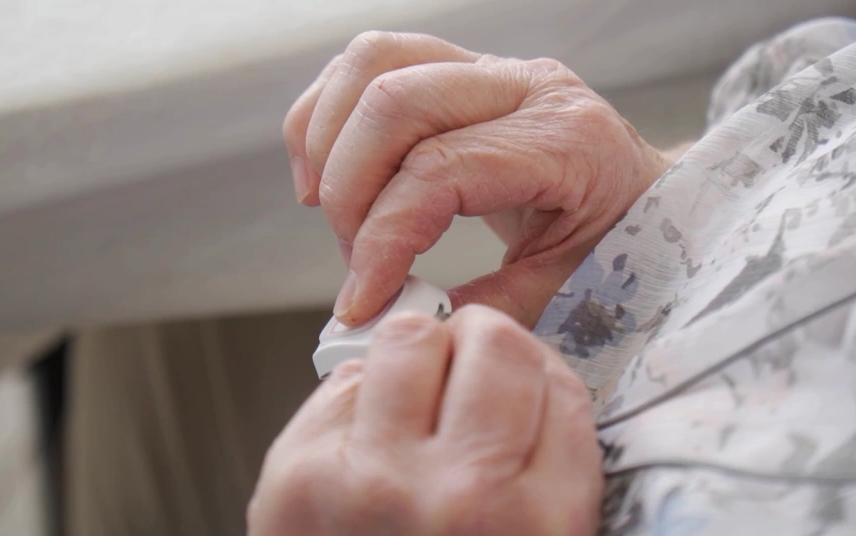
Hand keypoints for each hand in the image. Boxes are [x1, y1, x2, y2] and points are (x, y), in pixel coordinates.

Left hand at [247, 305, 602, 535]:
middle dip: (480, 346)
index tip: (518, 377)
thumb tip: (521, 369)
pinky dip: (356, 401)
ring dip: (412, 357)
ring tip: (407, 402)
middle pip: (493, 344)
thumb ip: (539, 469)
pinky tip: (360, 447)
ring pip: (408, 339)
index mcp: (540, 525)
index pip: (559, 385)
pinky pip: (341, 383)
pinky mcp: (296, 476)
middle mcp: (462, 498)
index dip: (537, 370)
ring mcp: (371, 482)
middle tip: (463, 369)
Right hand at [283, 32, 669, 326]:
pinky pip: (370, 62)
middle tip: (353, 261)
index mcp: (566, 139)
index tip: (361, 299)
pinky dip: (328, 113)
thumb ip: (494, 308)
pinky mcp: (457, 68)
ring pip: (372, 61)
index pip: (440, 168)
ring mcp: (489, 67)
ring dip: (326, 138)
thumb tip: (410, 324)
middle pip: (394, 100)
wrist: (645, 196)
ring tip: (326, 209)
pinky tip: (328, 173)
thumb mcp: (572, 288)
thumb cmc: (620, 245)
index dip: (383, 237)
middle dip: (349, 190)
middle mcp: (526, 85)